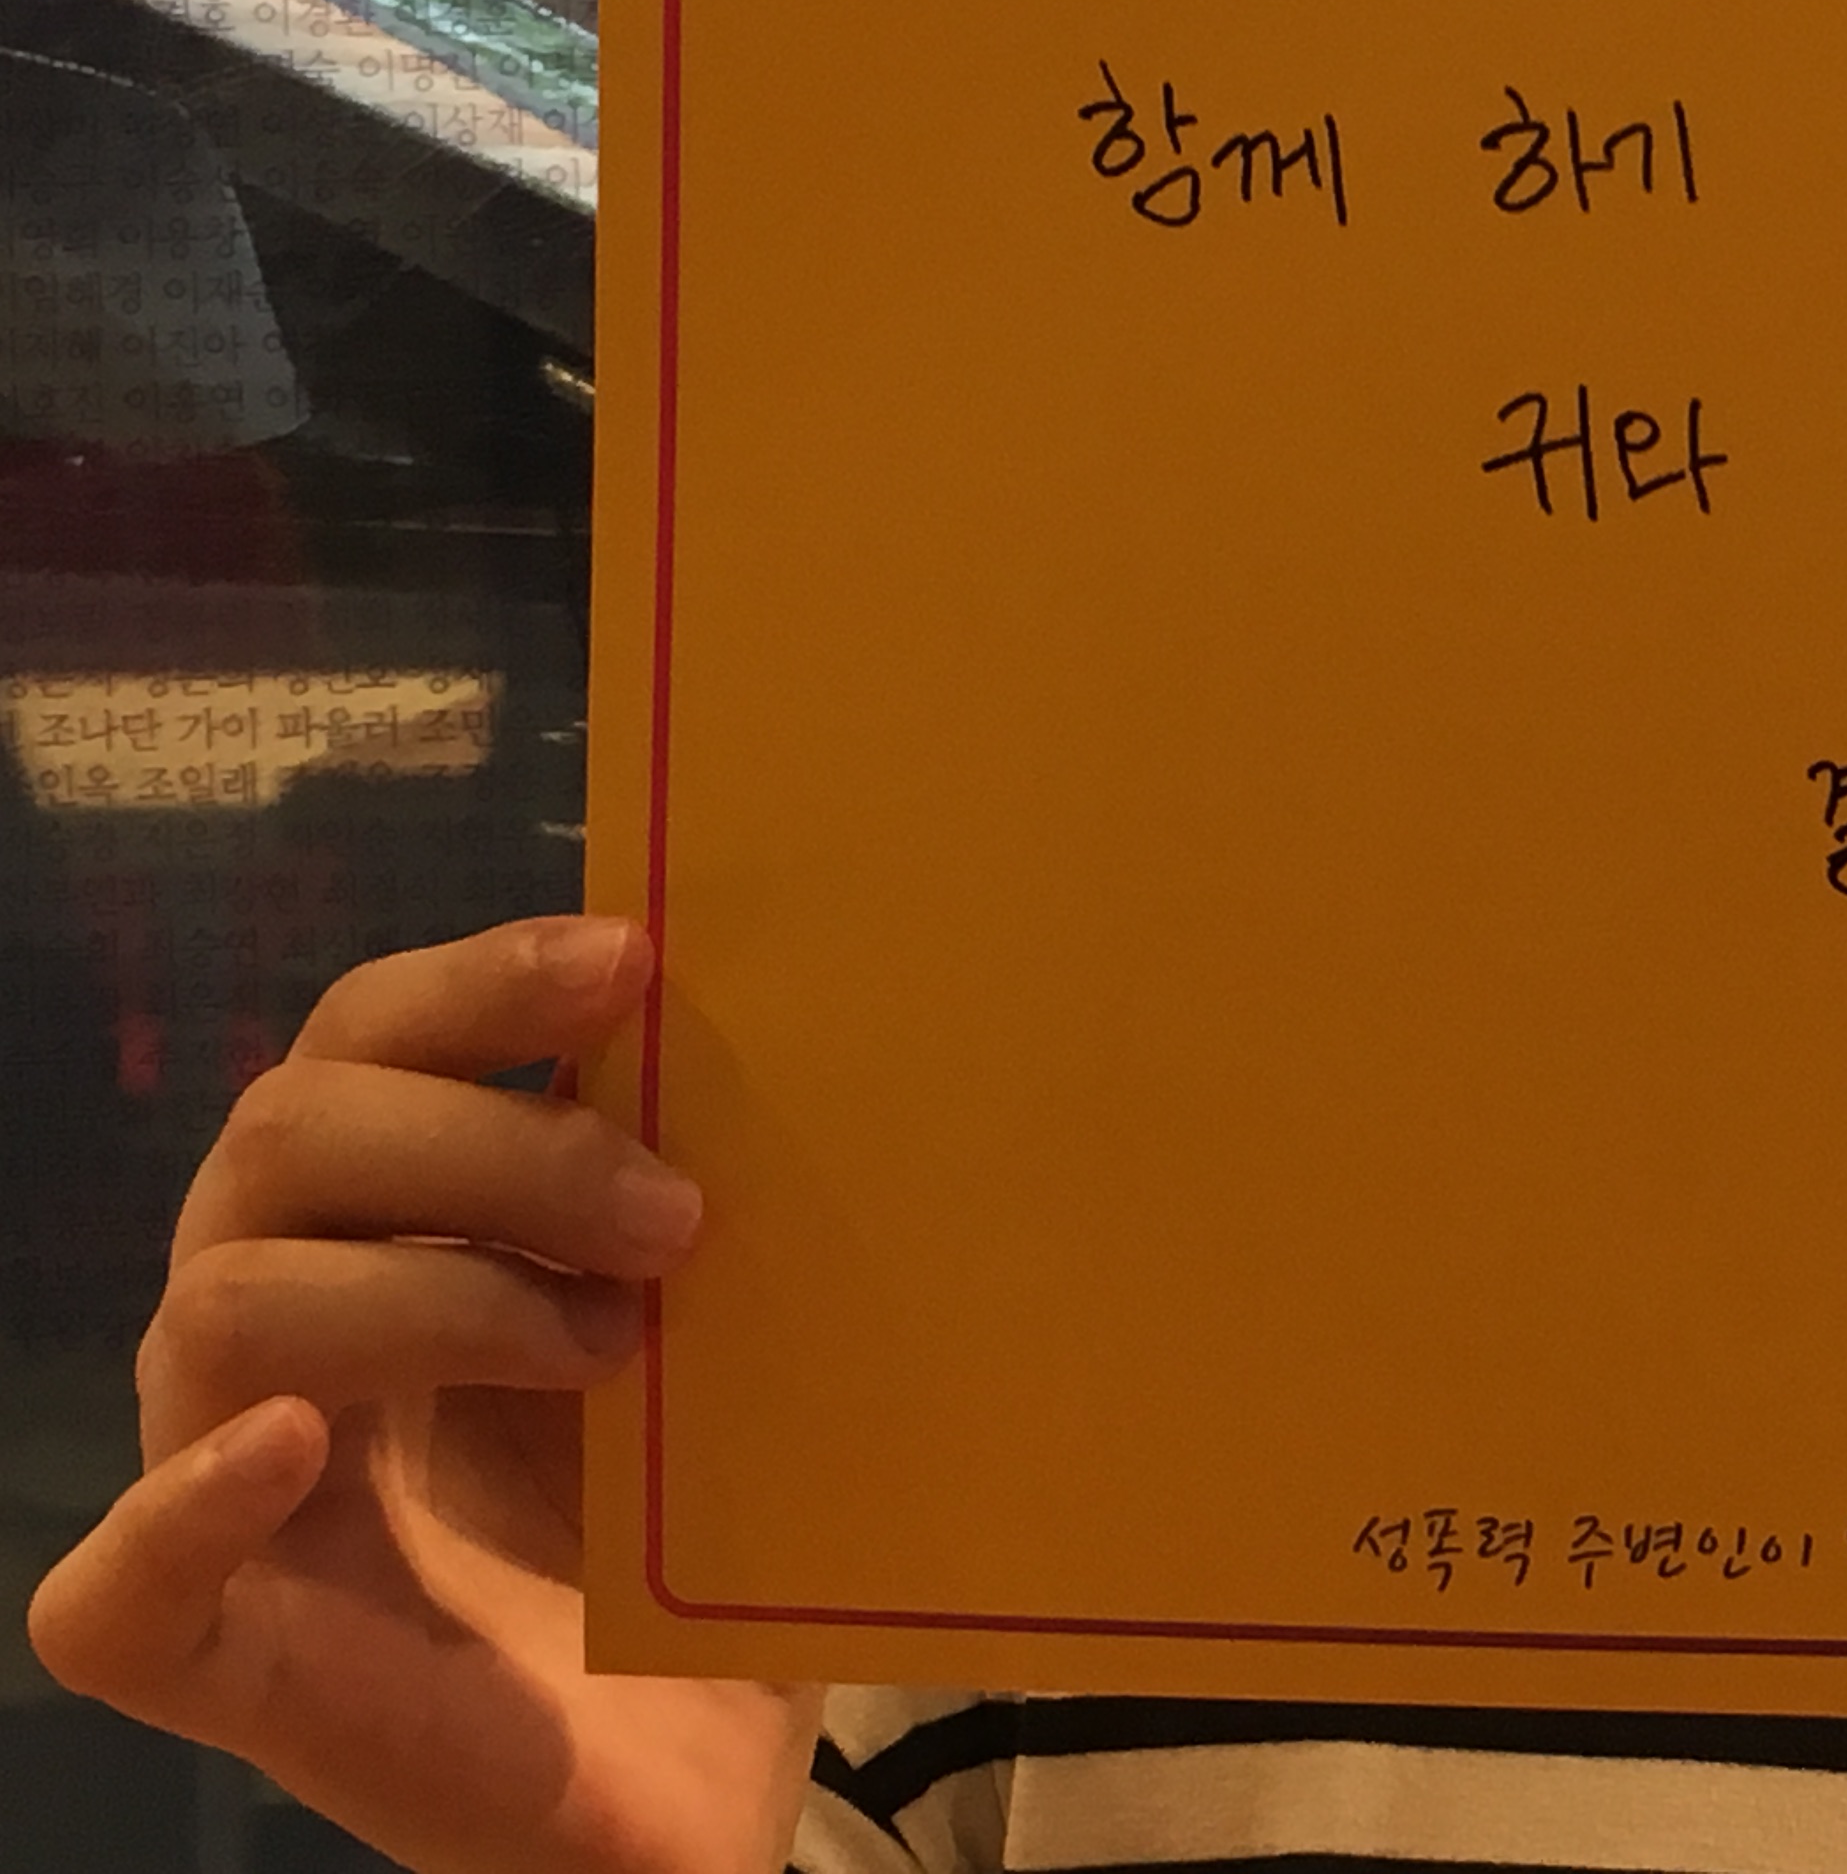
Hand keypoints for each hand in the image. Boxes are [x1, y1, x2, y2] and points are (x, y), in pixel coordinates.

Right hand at [24, 919, 817, 1873]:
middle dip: (495, 1144)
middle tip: (677, 1219)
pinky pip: (110, 1585)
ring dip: (431, 1294)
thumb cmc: (708, 1535)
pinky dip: (186, 1502)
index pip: (373, 1039)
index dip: (481, 982)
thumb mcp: (737, 1348)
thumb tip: (843, 1034)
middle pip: (288, 1131)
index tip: (636, 963)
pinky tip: (292, 1449)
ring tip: (609, 1351)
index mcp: (393, 1222)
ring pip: (224, 1302)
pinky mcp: (208, 1652)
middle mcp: (287, 1327)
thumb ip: (740, 1209)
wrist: (693, 1777)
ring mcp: (233, 1483)